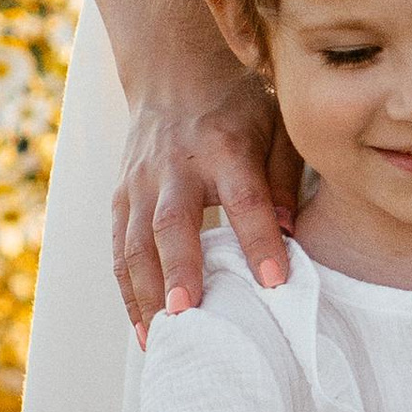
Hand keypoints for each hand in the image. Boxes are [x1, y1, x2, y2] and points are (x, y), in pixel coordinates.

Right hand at [112, 53, 298, 340]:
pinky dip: (129, 292)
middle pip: (172, 223)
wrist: (173, 71)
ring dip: (146, 293)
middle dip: (179, 269)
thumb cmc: (238, 105)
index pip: (244, 198)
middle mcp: (175, 165)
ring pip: (134, 243)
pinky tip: (145, 328)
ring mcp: (140, 182)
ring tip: (163, 339)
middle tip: (188, 312)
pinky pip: (118, 250)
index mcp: (224, 146)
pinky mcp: (120, 196)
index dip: (259, 239)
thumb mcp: (276, 126)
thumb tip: (292, 236)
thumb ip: (285, 178)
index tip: (275, 281)